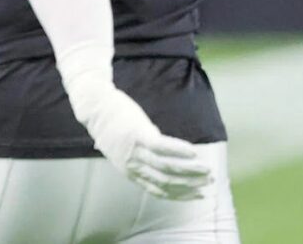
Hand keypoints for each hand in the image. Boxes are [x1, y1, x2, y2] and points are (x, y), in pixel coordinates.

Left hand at [79, 85, 211, 199]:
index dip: (181, 196)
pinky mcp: (138, 134)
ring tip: (207, 170)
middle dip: (190, 185)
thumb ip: (137, 153)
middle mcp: (132, 166)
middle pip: (167, 182)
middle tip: (208, 182)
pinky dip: (179, 150)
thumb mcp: (121, 147)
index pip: (159, 191)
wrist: (94, 106)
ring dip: (190, 171)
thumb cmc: (109, 124)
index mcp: (130, 172)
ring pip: (167, 167)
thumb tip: (156, 147)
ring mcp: (135, 151)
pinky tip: (194, 152)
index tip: (199, 196)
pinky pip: (162, 147)